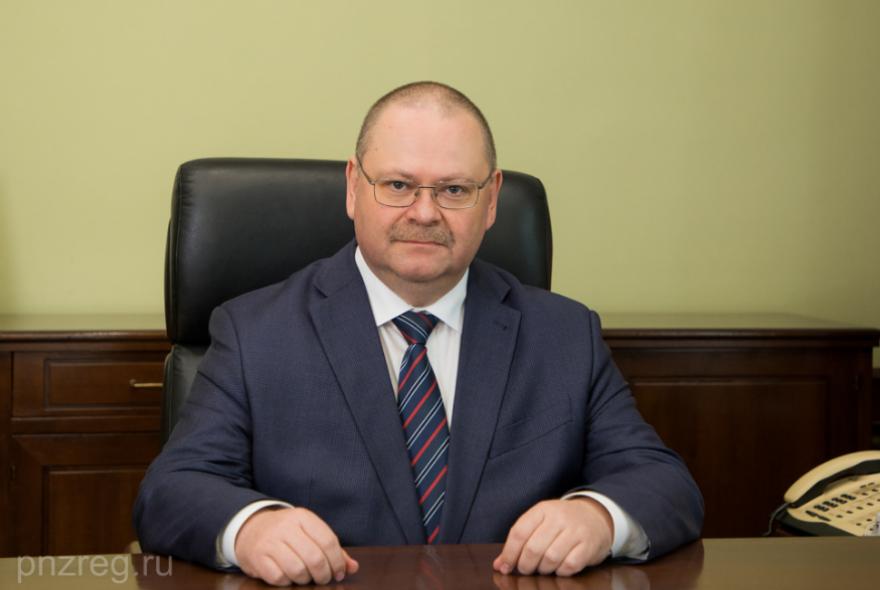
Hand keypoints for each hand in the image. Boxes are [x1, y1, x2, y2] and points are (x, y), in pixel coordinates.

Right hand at [235, 507, 358, 585]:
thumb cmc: (288, 534)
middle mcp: (286, 527)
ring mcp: (270, 542)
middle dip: (324, 575)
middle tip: (324, 579)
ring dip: (306, 580)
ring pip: (297, 570)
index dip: (338, 561)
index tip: (339, 573)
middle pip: (315, 558)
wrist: (250, 529)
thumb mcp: (309, 533)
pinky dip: (288, 582)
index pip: (328, 541)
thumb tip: (353, 567)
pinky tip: (289, 577)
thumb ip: (332, 549)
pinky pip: (279, 578)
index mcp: (303, 517)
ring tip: (307, 578)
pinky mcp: (258, 558)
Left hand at [493, 498, 612, 576]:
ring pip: (550, 558)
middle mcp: (559, 518)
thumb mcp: (541, 522)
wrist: (596, 516)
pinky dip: (560, 572)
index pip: (519, 533)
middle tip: (526, 569)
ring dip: (543, 569)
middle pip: (533, 548)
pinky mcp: (588, 545)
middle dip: (525, 565)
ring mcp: (575, 531)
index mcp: (543, 509)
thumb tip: (499, 565)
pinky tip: (559, 568)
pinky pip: (569, 565)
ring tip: (543, 568)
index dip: (509, 553)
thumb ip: (520, 540)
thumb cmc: (562, 522)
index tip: (504, 567)